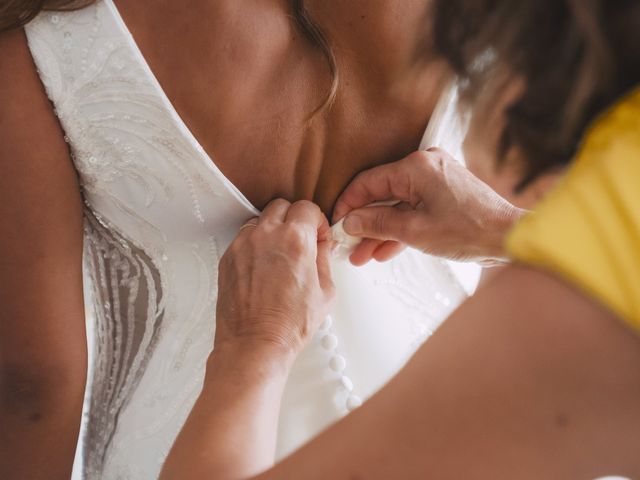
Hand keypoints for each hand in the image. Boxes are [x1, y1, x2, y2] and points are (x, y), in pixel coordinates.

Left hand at [215, 199, 334, 362]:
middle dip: (294, 219)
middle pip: (282, 206)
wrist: (255, 343)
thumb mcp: (325, 291)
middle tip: (300, 240)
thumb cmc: (289, 324)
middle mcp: (266, 236)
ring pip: (260, 220)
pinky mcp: (228, 257)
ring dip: (272, 230)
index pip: (307, 208)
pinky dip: (255, 245)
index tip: (318, 235)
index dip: (317, 222)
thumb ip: (325, 259)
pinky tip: (263, 267)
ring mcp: (243, 245)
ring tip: (280, 254)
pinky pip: (244, 238)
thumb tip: (324, 245)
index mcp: (295, 239)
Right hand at [333, 148, 525, 264]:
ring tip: (361, 255)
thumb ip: (377, 223)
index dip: (348, 205)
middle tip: (347, 244)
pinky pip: (412, 209)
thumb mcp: (415, 231)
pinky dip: (399, 228)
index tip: (335, 223)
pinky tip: (382, 250)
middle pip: (381, 195)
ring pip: (396, 206)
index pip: (368, 183)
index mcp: (416, 168)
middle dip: (363, 223)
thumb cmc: (470, 230)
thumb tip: (350, 221)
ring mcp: (434, 180)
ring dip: (380, 230)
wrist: (508, 238)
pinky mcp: (442, 194)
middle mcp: (424, 167)